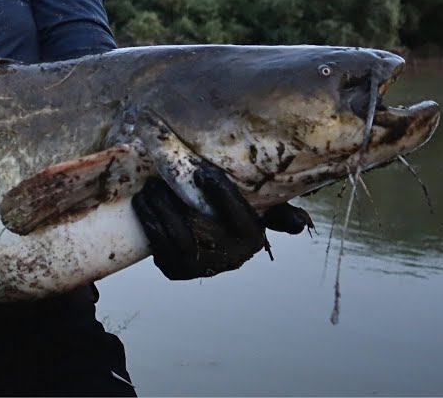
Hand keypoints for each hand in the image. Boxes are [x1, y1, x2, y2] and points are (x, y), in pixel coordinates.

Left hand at [131, 162, 312, 279]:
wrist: (205, 239)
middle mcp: (228, 258)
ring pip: (176, 242)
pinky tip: (143, 206)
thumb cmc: (232, 212)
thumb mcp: (259, 207)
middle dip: (175, 205)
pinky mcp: (175, 270)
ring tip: (148, 190)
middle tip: (160, 181)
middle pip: (199, 232)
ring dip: (158, 214)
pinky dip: (150, 226)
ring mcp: (200, 267)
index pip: (240, 217)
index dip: (223, 196)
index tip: (204, 173)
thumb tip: (299, 224)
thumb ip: (278, 209)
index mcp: (251, 239)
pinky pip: (159, 250)